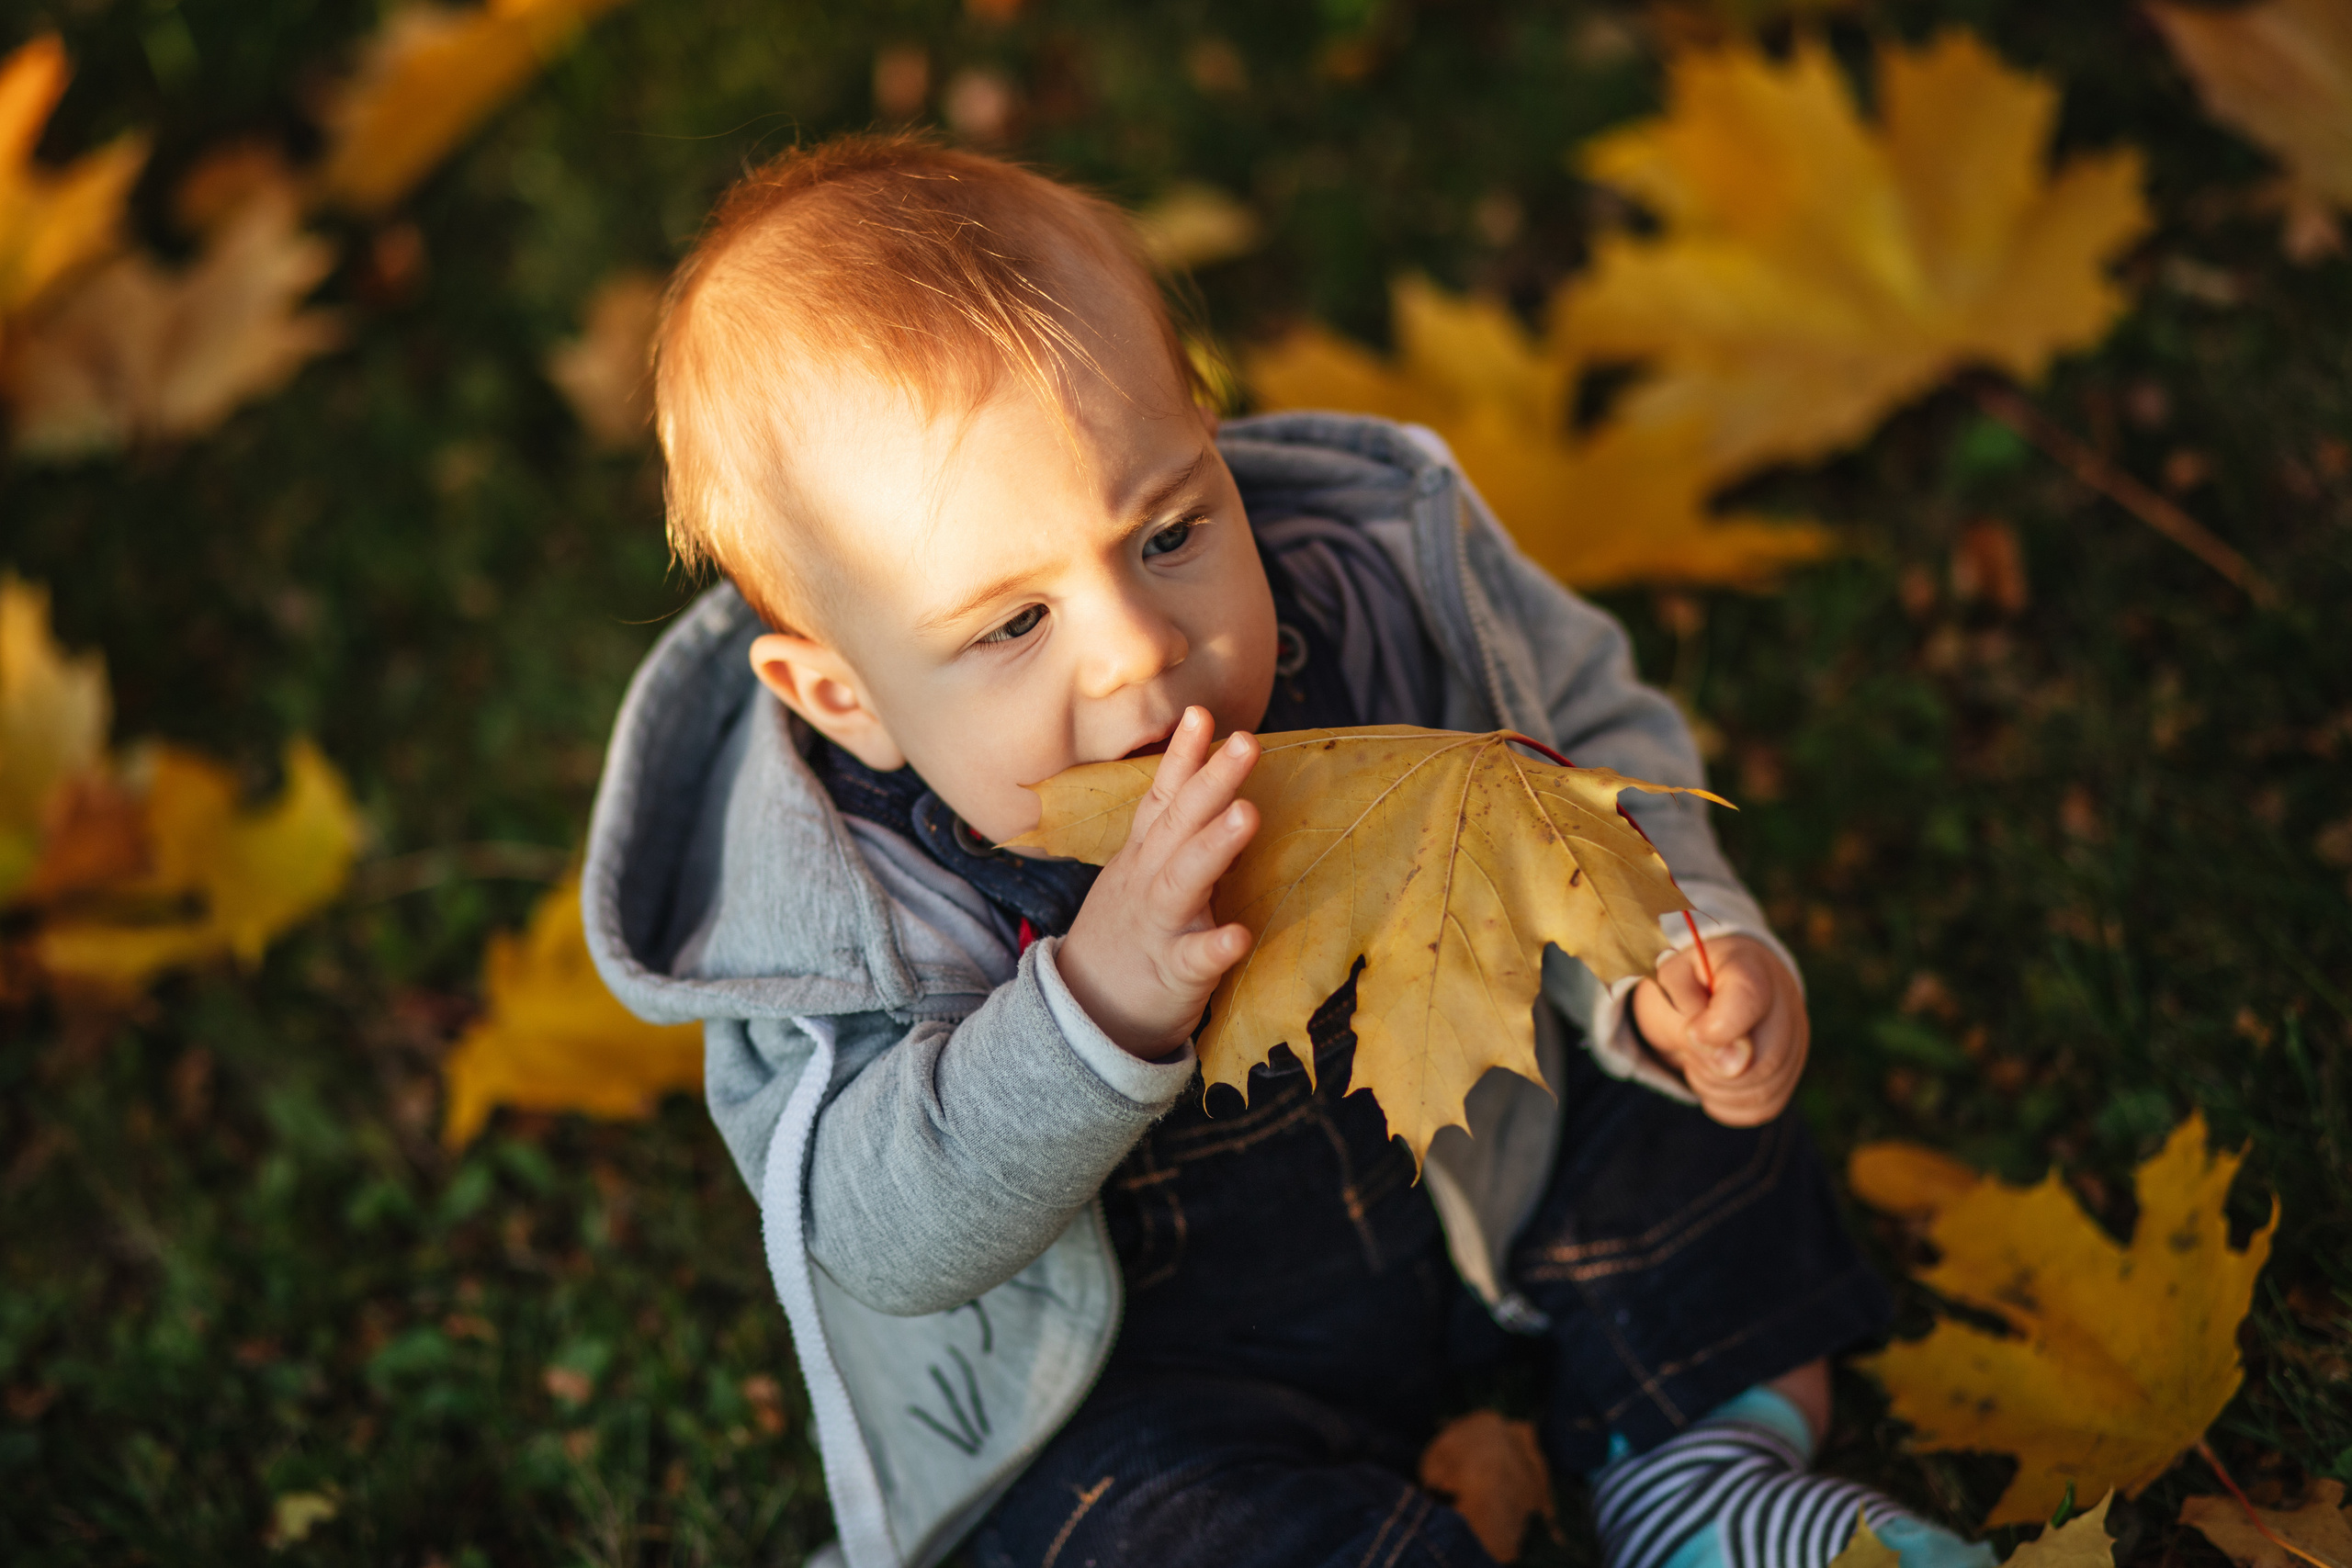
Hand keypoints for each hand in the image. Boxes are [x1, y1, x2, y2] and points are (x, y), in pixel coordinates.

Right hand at [1056, 708, 1259, 1059]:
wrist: (1084, 1013)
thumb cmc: (1131, 937)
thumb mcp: (1141, 876)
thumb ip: (1175, 837)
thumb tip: (1217, 789)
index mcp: (1145, 856)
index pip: (1163, 797)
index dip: (1183, 756)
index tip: (1202, 713)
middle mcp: (1147, 881)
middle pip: (1178, 824)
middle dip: (1210, 780)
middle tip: (1245, 742)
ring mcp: (1158, 926)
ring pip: (1183, 879)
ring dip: (1214, 845)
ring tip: (1248, 813)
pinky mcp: (1171, 975)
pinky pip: (1193, 960)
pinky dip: (1214, 947)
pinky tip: (1240, 935)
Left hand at [1630, 935, 1807, 1125]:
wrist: (1708, 984)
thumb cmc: (1687, 982)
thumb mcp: (1670, 981)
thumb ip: (1688, 1010)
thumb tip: (1729, 1060)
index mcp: (1749, 967)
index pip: (1748, 1001)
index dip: (1717, 1028)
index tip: (1692, 1031)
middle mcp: (1785, 1004)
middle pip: (1763, 1062)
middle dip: (1711, 1065)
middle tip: (1690, 1044)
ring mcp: (1795, 1041)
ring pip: (1762, 1092)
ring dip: (1714, 1085)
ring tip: (1700, 1055)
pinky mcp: (1790, 1074)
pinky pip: (1761, 1109)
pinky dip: (1726, 1101)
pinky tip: (1714, 1076)